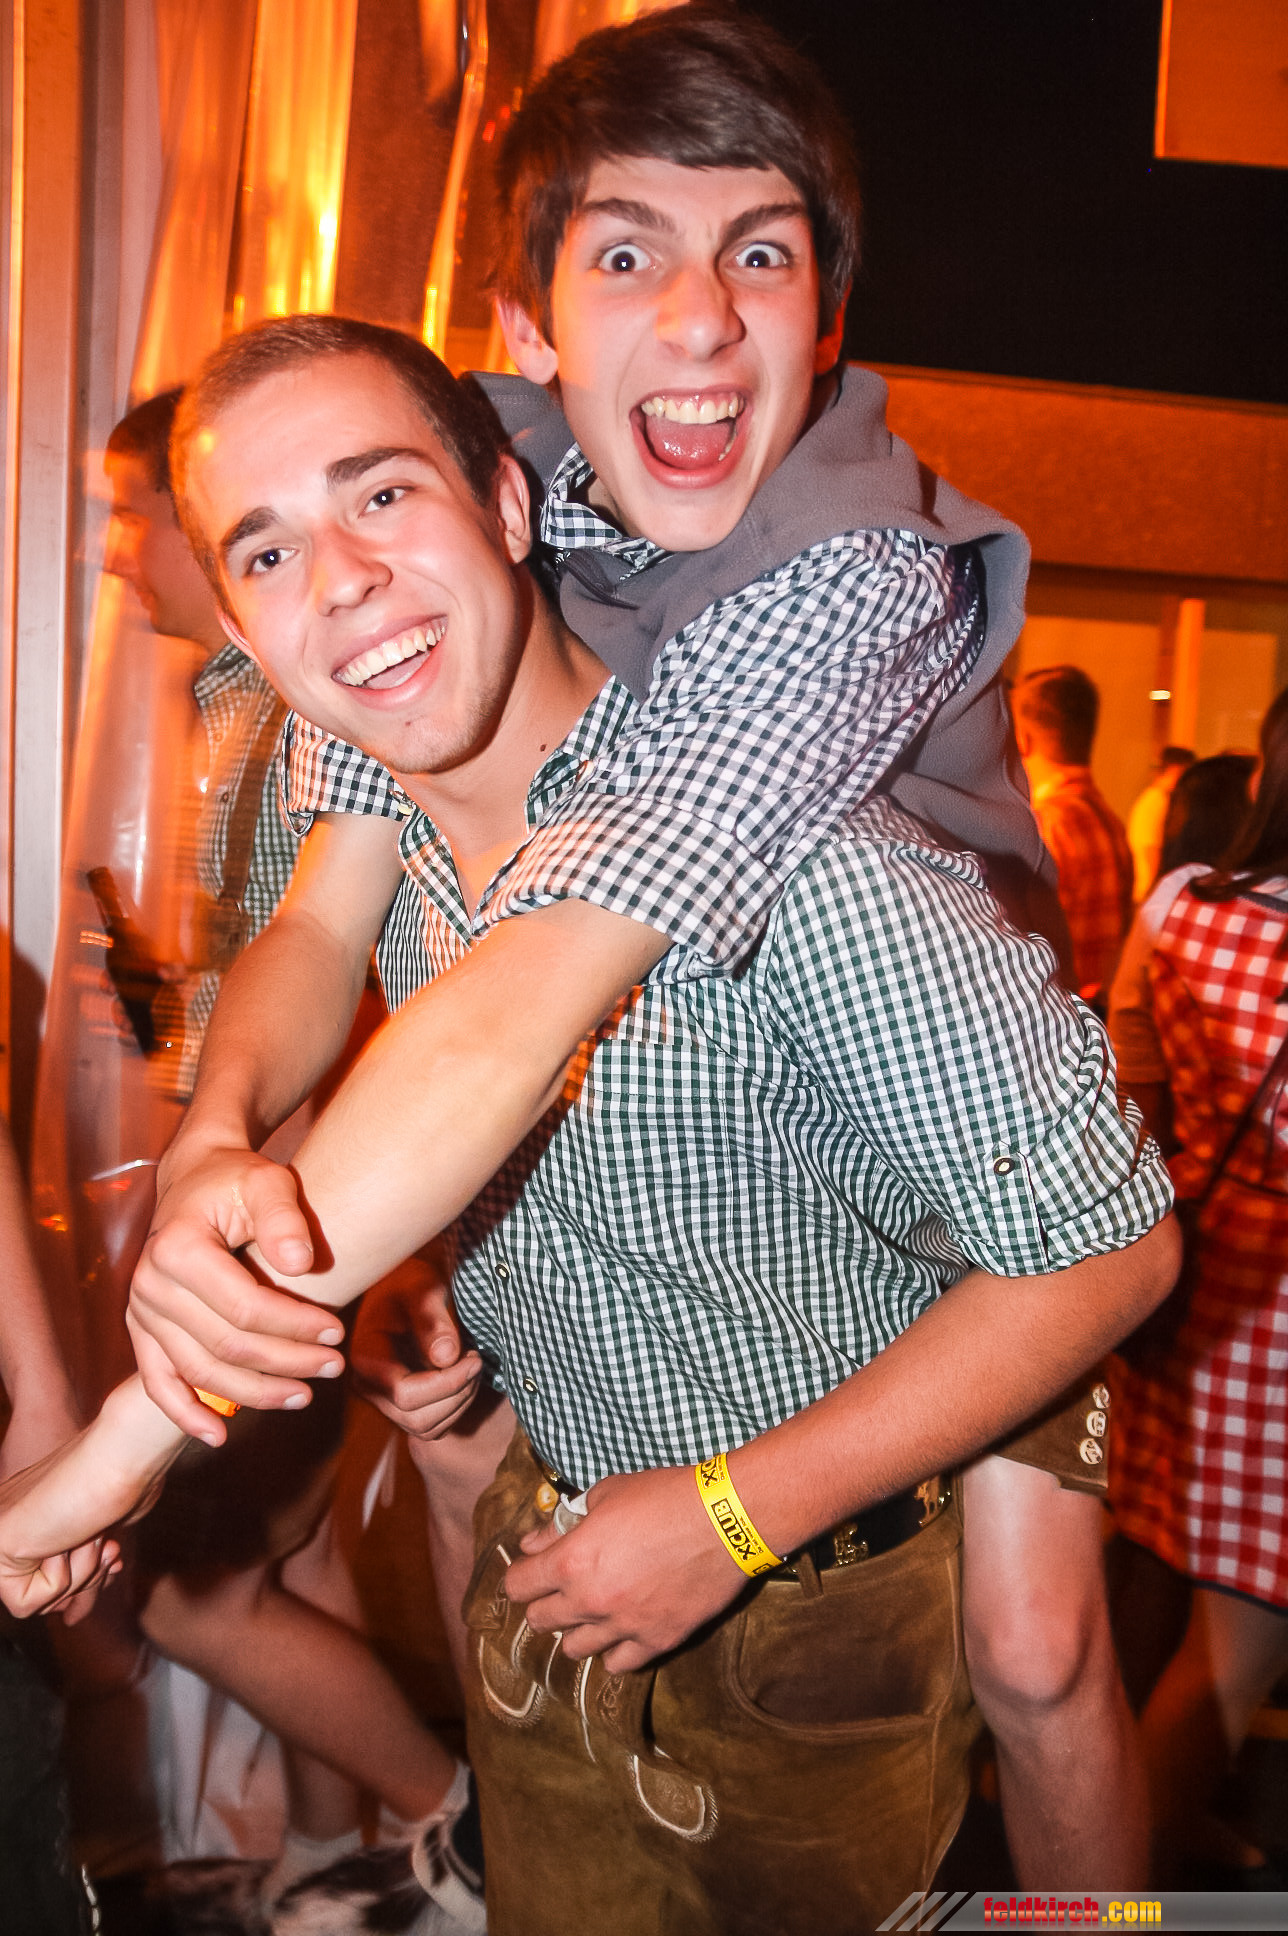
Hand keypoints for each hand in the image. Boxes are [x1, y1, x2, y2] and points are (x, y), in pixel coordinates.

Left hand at [0, 1378, 180, 1620]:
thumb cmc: (124, 1478)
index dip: (86, 1576)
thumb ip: (81, 1572)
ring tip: (90, 1533)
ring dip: (78, 1573)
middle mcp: (7, 1523)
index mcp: (29, 1516)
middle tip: (100, 1540)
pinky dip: (62, 1579)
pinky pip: (27, 1603)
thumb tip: (70, 1620)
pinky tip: (72, 1537)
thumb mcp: (99, 1536)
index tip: (110, 1548)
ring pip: (35, 1603)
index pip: (46, 1580)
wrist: (122, 1453)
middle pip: (43, 1598)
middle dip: (84, 1576)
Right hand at [128, 1141, 345, 1441]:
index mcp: (177, 1248)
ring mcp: (141, 1312)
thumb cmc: (238, 1181)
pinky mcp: (142, 1330)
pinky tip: (217, 1437)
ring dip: (252, 1394)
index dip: (295, 1325)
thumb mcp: (267, 1182)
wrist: (194, 1180)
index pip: (245, 1307)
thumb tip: (301, 1265)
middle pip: (225, 1345)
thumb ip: (284, 1218)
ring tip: (302, 1397)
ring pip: (198, 1372)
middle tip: (333, 1367)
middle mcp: (150, 1284)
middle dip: (285, 1363)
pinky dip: (185, 1414)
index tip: (337, 1331)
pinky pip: (157, 1382)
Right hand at [351, 1257, 482, 1440]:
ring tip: (472, 1366)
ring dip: (459, 1403)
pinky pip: (431, 1428)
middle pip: (416, 1417)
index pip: (404, 1393)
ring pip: (426, 1428)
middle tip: (476, 1360)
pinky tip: (464, 1378)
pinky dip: (455, 1409)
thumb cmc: (410, 1282)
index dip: (446, 1383)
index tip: (474, 1357)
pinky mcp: (400, 1407)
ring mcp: (382, 1400)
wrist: (402, 1288)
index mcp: (365, 1357)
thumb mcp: (421, 1288)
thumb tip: (446, 1357)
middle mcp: (368, 1385)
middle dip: (457, 1394)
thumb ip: (432, 1319)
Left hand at [503, 1464, 745, 1672]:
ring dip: (577, 1629)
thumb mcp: (606, 1494)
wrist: (726, 1518)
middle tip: (562, 1588)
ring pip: (575, 1649)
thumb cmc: (664, 1496)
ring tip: (593, 1611)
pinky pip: (619, 1665)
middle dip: (545, 1602)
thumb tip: (533, 1543)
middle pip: (540, 1621)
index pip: (518, 1585)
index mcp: (571, 1562)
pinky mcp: (658, 1641)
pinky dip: (614, 1651)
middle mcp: (590, 1601)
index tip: (531, 1569)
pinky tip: (622, 1631)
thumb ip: (564, 1523)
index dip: (521, 1575)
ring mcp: (624, 1627)